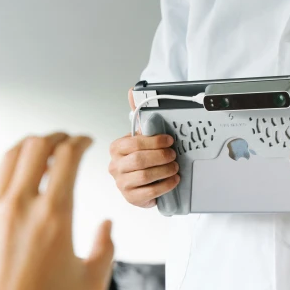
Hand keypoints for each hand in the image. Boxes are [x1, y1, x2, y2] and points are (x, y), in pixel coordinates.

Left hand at [0, 133, 113, 289]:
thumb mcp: (93, 283)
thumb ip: (106, 248)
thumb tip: (106, 227)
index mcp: (53, 217)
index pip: (66, 156)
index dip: (80, 141)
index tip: (85, 141)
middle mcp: (19, 209)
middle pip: (34, 146)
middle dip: (54, 137)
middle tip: (65, 140)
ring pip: (7, 160)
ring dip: (28, 148)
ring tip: (40, 152)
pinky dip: (7, 171)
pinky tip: (16, 179)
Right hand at [108, 90, 179, 207]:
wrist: (142, 185)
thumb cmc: (143, 159)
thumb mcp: (142, 137)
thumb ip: (139, 116)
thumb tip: (132, 91)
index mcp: (116, 148)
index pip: (133, 142)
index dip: (154, 141)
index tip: (169, 140)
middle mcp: (115, 166)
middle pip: (139, 159)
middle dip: (161, 156)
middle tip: (173, 155)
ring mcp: (121, 183)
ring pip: (144, 176)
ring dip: (164, 170)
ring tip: (175, 167)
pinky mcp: (131, 198)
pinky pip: (149, 192)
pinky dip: (165, 185)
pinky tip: (173, 180)